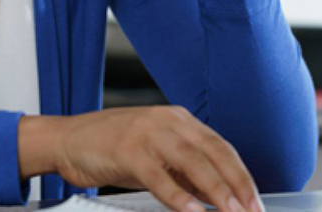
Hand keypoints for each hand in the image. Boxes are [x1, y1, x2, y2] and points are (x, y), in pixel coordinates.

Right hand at [21, 107, 263, 211]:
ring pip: (192, 162)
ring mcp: (146, 132)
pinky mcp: (126, 149)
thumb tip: (216, 195)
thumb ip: (183, 171)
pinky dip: (178, 196)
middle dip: (238, 185)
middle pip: (213, 152)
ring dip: (216, 191)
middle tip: (252, 211)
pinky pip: (158, 176)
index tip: (256, 201)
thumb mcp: (153, 156)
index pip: (221, 146)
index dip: (242, 175)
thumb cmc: (108, 148)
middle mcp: (166, 121)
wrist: (65, 139)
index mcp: (177, 119)